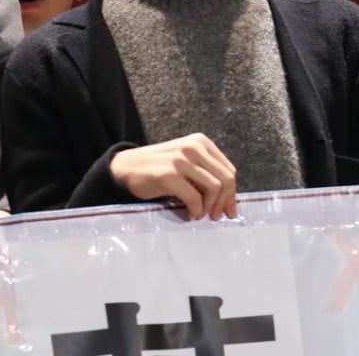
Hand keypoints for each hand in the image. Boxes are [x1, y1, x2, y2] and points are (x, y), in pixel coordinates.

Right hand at [110, 133, 237, 219]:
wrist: (126, 167)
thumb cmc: (158, 168)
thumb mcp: (186, 163)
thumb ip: (205, 174)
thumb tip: (228, 201)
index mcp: (201, 142)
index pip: (229, 170)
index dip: (232, 193)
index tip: (230, 210)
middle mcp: (193, 147)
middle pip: (225, 179)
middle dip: (225, 202)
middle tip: (217, 216)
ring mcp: (181, 160)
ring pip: (214, 188)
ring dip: (210, 207)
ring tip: (200, 215)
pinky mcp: (169, 175)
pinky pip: (195, 198)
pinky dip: (196, 210)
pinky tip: (190, 214)